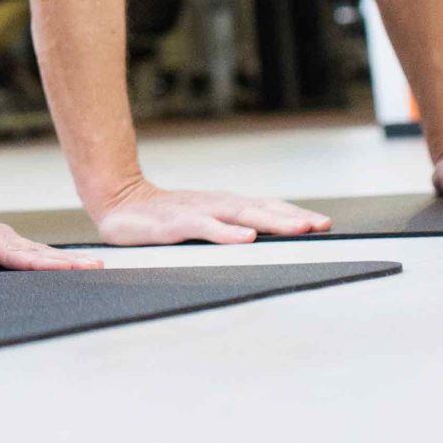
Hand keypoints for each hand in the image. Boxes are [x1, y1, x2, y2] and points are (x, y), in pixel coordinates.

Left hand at [0, 212, 102, 272]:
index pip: (15, 254)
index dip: (40, 263)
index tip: (65, 268)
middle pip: (36, 252)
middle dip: (66, 261)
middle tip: (95, 268)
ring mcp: (6, 239)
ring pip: (41, 252)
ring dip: (68, 260)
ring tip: (96, 266)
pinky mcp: (10, 246)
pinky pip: (36, 254)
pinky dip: (57, 261)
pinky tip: (75, 267)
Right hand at [88, 179, 332, 245]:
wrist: (117, 203)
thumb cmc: (163, 217)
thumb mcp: (202, 222)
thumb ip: (229, 228)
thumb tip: (265, 239)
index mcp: (224, 206)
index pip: (267, 207)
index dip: (295, 214)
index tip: (324, 224)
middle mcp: (215, 204)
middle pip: (260, 209)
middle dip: (292, 218)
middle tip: (321, 226)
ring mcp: (195, 212)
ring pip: (239, 215)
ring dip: (270, 222)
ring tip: (297, 230)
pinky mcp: (173, 224)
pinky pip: (204, 228)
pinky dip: (226, 233)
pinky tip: (245, 238)